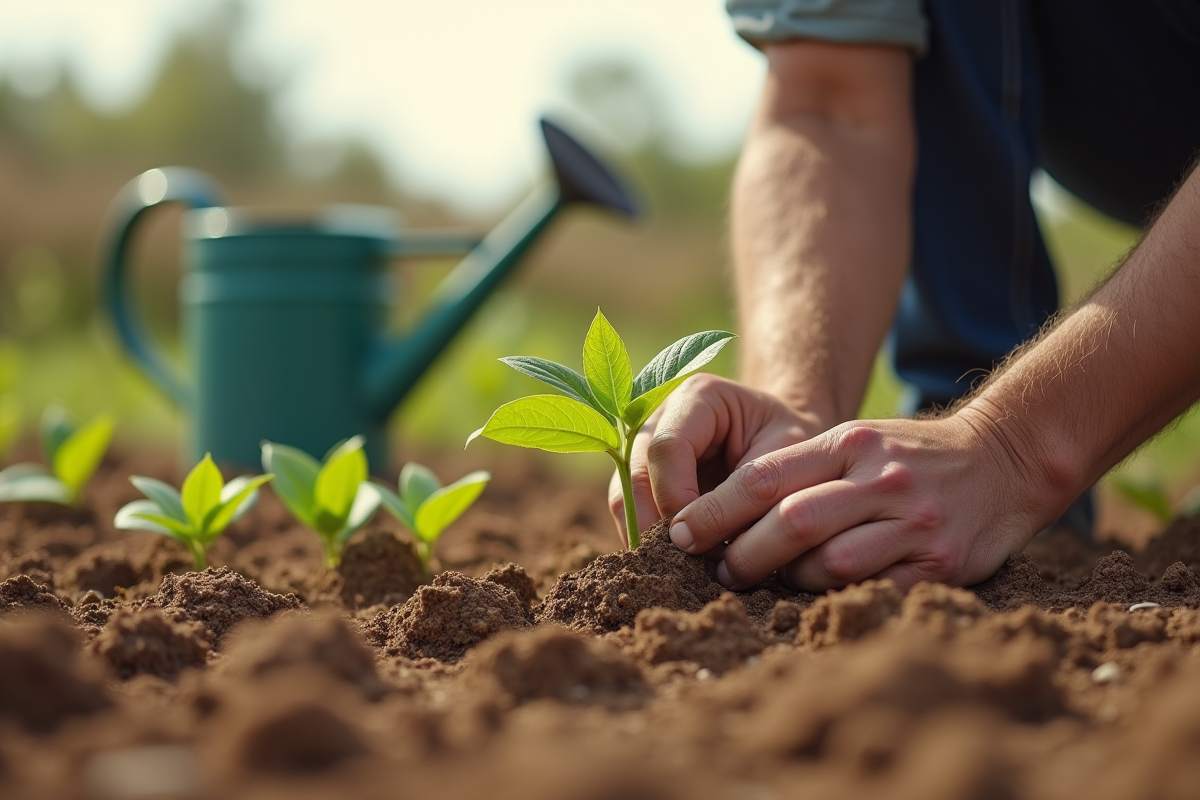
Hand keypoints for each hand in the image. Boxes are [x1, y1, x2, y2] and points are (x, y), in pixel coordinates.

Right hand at [608, 374, 823, 545]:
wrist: (791, 444)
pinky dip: (651, 542)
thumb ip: (751, 490)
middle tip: (684, 566)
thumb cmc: (794, 444)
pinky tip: (676, 565)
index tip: (701, 540)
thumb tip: (714, 544)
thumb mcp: (788, 456)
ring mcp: (644, 447)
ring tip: (681, 570)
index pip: (667, 447)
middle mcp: (660, 416)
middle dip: (655, 526)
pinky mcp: (642, 478)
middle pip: (633, 474)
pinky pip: (631, 513)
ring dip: (648, 539)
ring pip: (623, 496)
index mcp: (697, 396)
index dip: (676, 498)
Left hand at [668, 411, 1050, 591]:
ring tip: (774, 583)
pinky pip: (873, 591)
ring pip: (830, 564)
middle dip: (745, 554)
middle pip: (792, 523)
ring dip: (791, 581)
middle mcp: (881, 478)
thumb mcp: (855, 441)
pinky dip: (838, 598)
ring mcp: (914, 521)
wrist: (1006, 459)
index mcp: (849, 443)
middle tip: (722, 570)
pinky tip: (821, 595)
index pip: (765, 477)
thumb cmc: (908, 456)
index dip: (715, 509)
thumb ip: (798, 469)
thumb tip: (721, 514)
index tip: (680, 533)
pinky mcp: (941, 562)